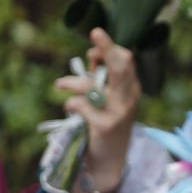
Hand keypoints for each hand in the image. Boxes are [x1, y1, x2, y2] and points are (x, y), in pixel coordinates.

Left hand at [54, 27, 141, 192]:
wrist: (108, 160)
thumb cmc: (105, 122)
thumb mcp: (107, 97)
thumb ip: (101, 76)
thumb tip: (93, 52)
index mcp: (131, 89)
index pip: (127, 61)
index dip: (109, 48)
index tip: (94, 41)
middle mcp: (129, 99)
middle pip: (121, 67)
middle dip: (108, 48)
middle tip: (96, 32)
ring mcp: (118, 113)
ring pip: (94, 86)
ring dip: (73, 82)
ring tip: (60, 85)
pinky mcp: (105, 126)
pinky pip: (83, 106)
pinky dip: (72, 104)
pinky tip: (69, 108)